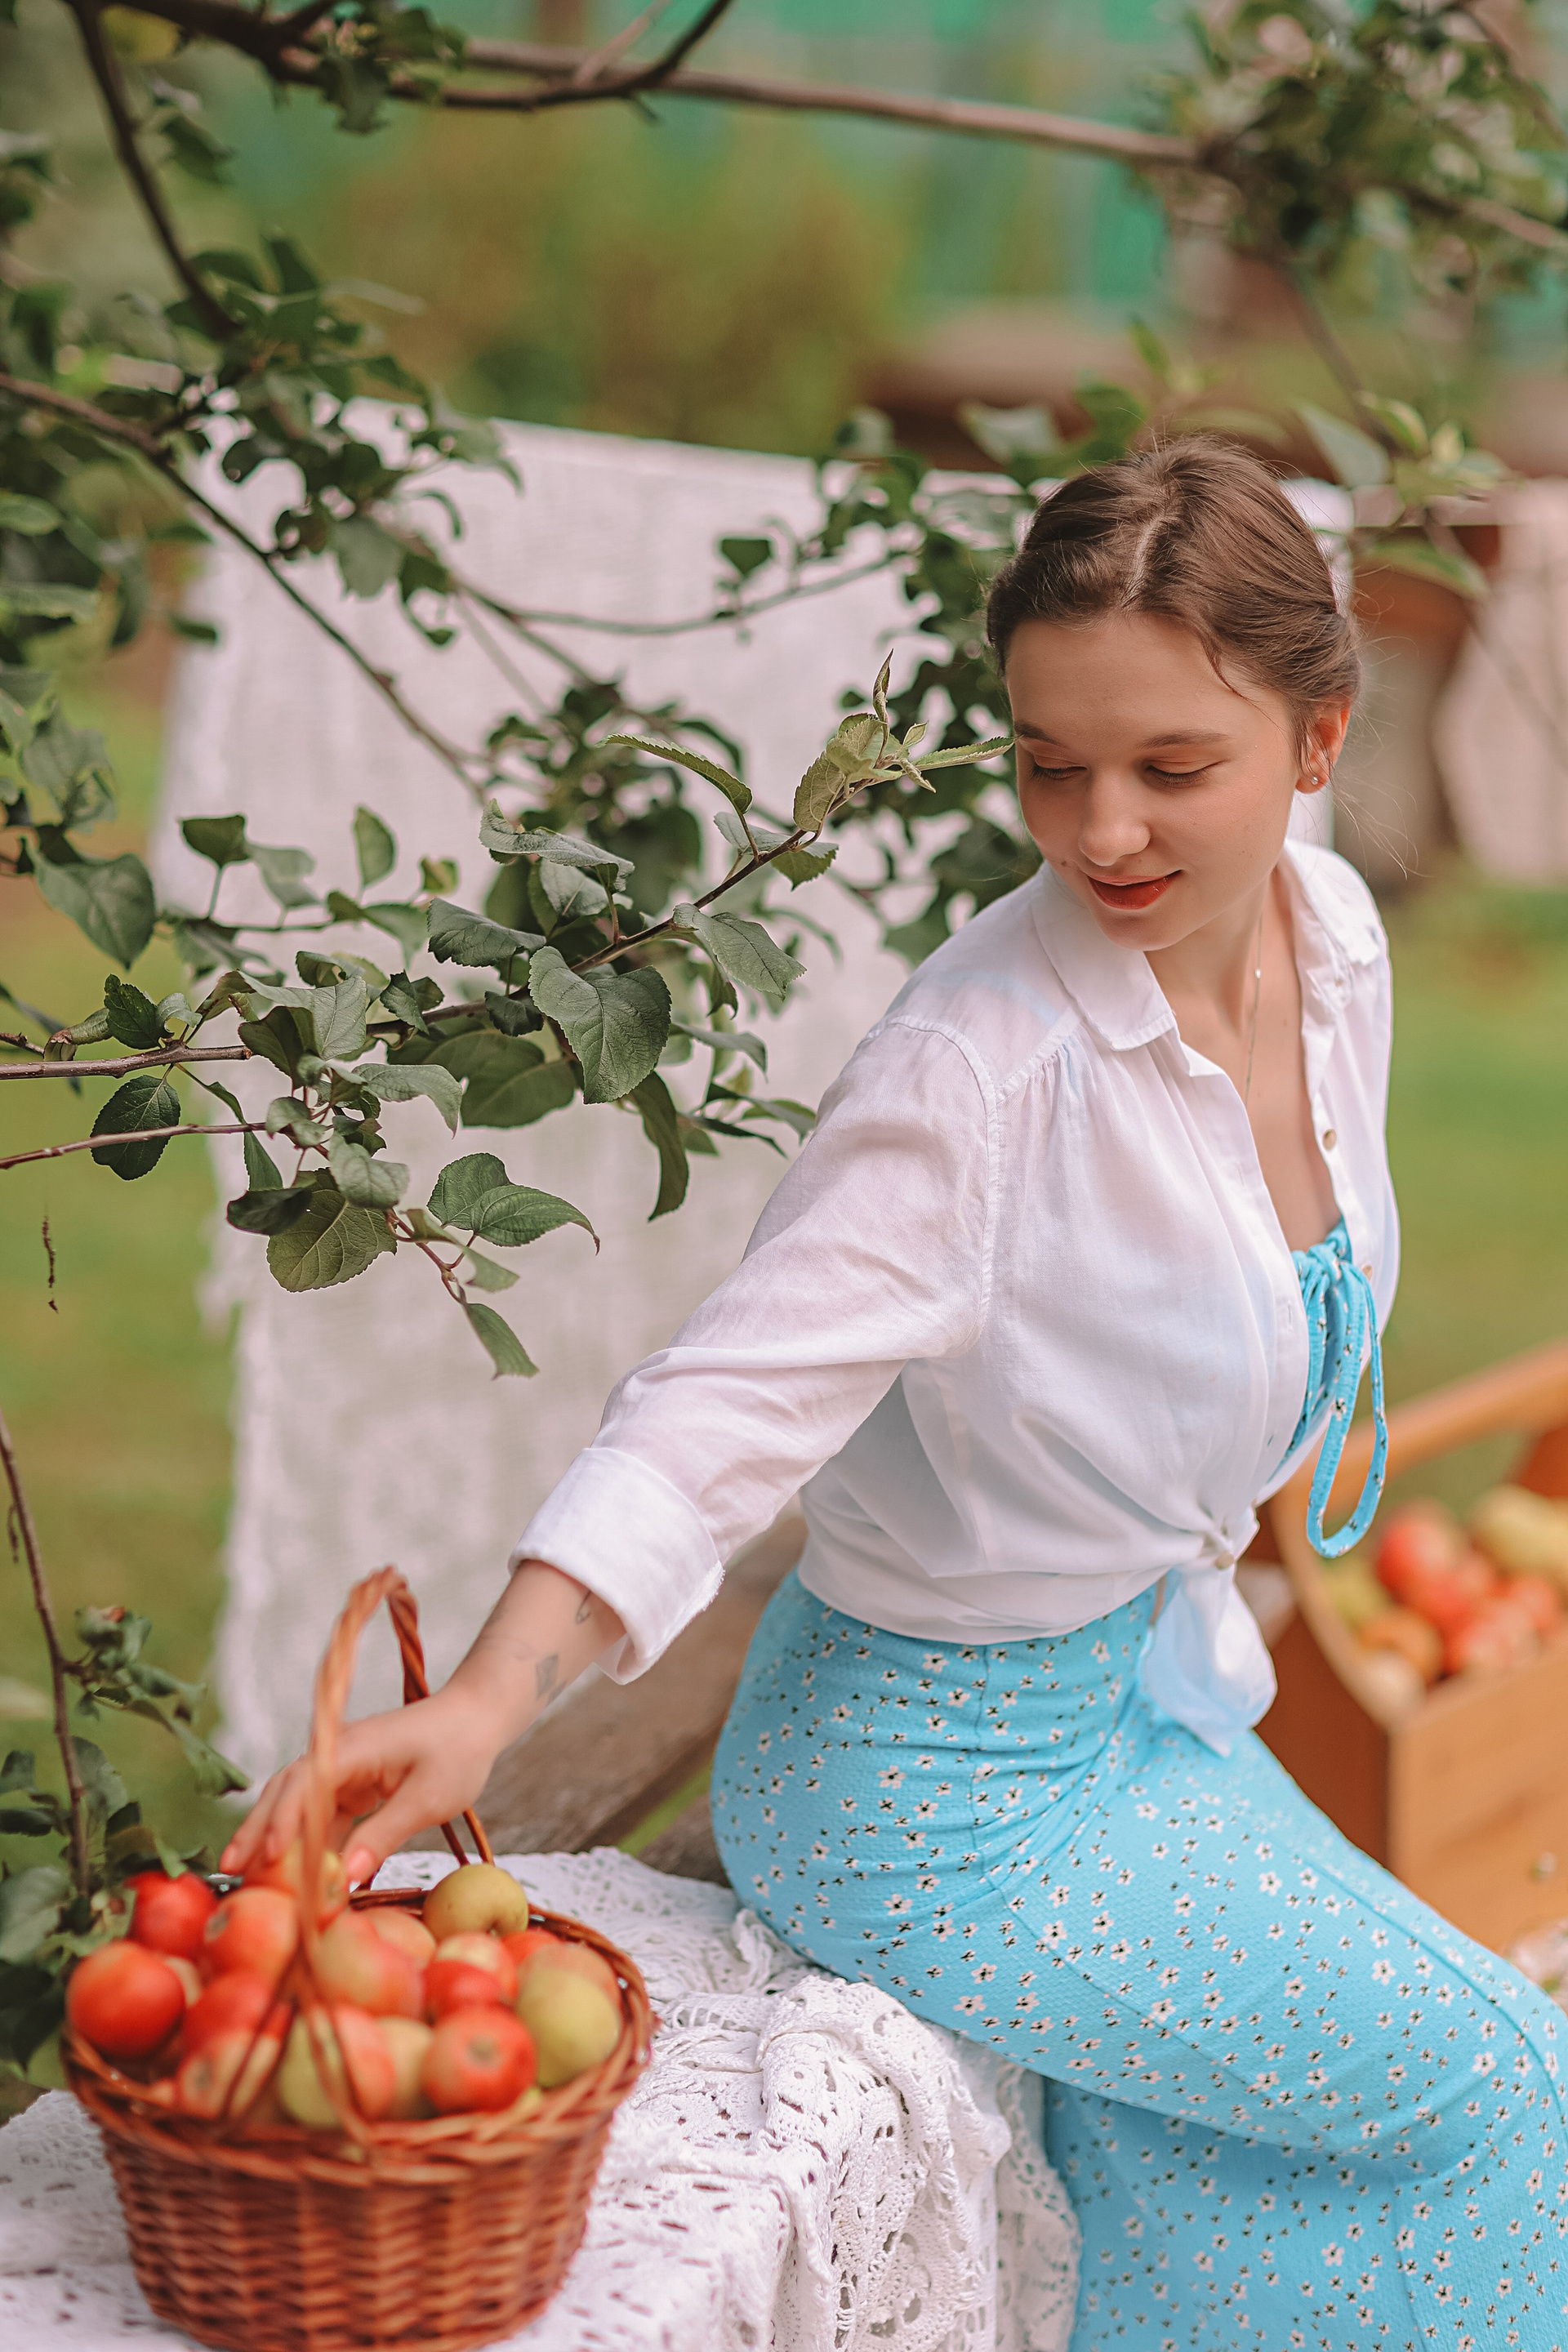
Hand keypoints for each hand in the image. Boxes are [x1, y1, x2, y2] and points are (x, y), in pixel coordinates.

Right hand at [220, 1558, 622, 1886]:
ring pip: (299, 1802)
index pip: (305, 1782)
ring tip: (248, 1876)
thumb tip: (342, 1877)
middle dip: (257, 1828)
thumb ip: (385, 1834)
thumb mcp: (428, 1797)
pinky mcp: (354, 1781)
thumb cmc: (459, 1750)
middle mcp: (339, 1753)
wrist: (477, 1717)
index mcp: (353, 1748)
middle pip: (287, 1790)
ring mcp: (344, 1767)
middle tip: (230, 1870)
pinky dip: (307, 1839)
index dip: (284, 1819)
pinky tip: (294, 1870)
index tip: (270, 1856)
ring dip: (275, 1836)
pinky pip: (322, 1811)